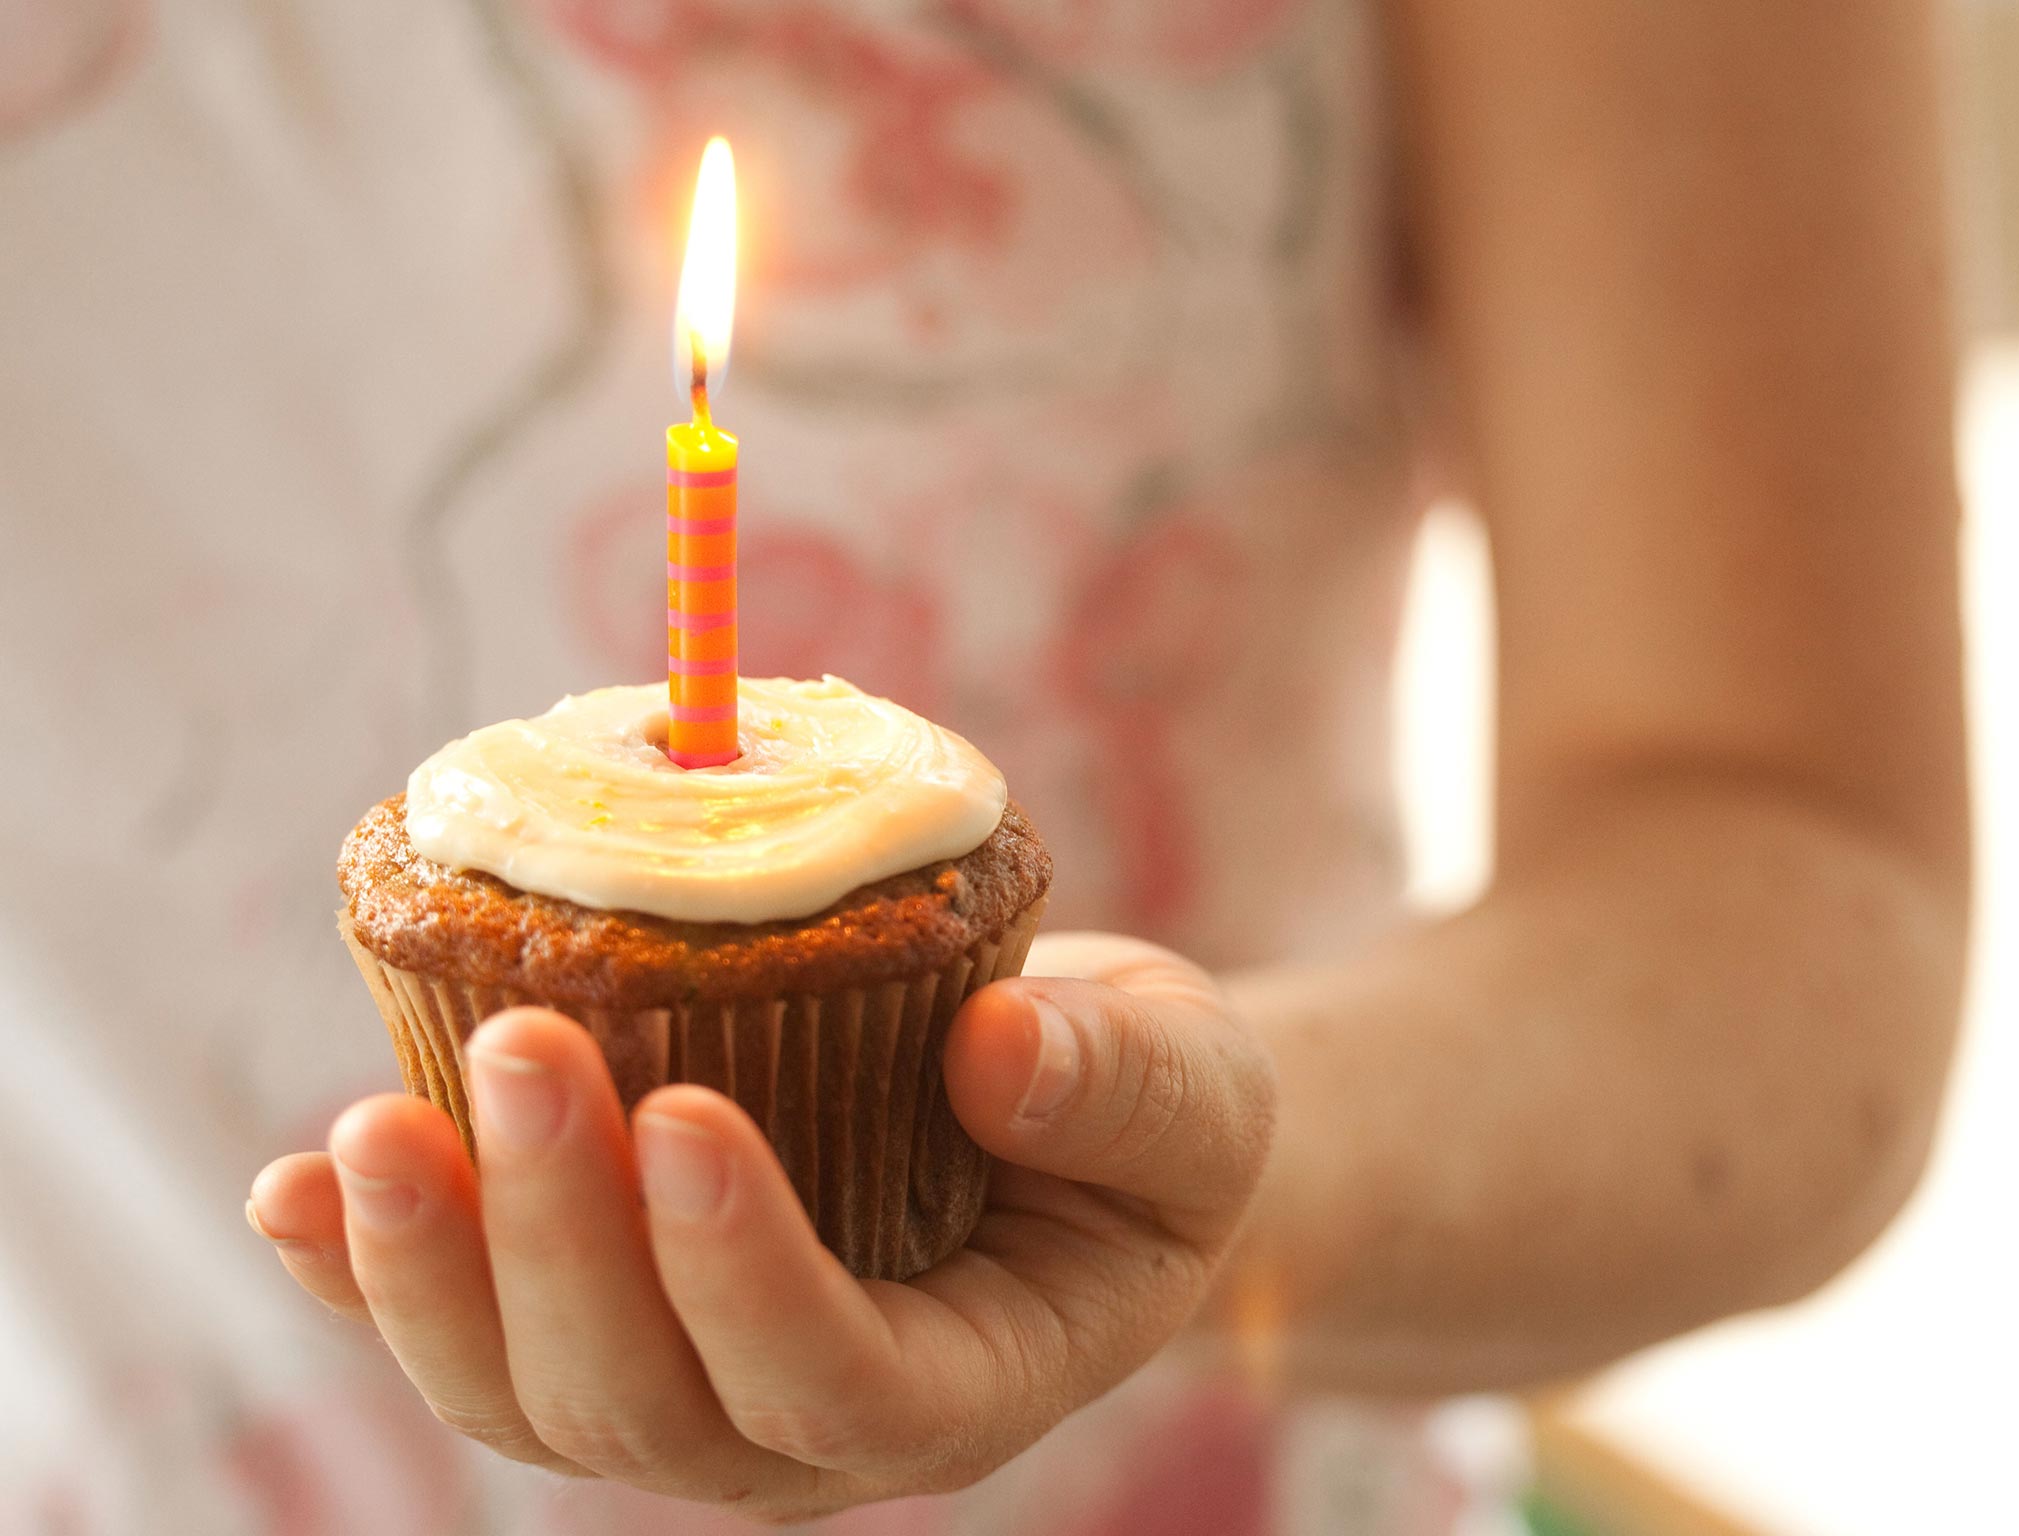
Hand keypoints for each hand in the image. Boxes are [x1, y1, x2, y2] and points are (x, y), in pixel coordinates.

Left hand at [249, 934, 1274, 1521]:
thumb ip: (1122, 1084)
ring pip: (533, 1398)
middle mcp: (802, 1433)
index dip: (746, 1275)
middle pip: (647, 1404)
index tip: (687, 1117)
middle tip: (524, 1048)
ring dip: (435, 1272)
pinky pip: (472, 1330)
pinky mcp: (614, 1314)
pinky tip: (294, 1189)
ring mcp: (693, 1389)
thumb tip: (994, 1048)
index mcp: (963, 1389)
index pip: (835, 1383)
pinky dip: (370, 1274)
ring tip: (365, 1132)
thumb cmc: (1147, 1115)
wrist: (1075, 1131)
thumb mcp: (1194, 1088)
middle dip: (562, 1243)